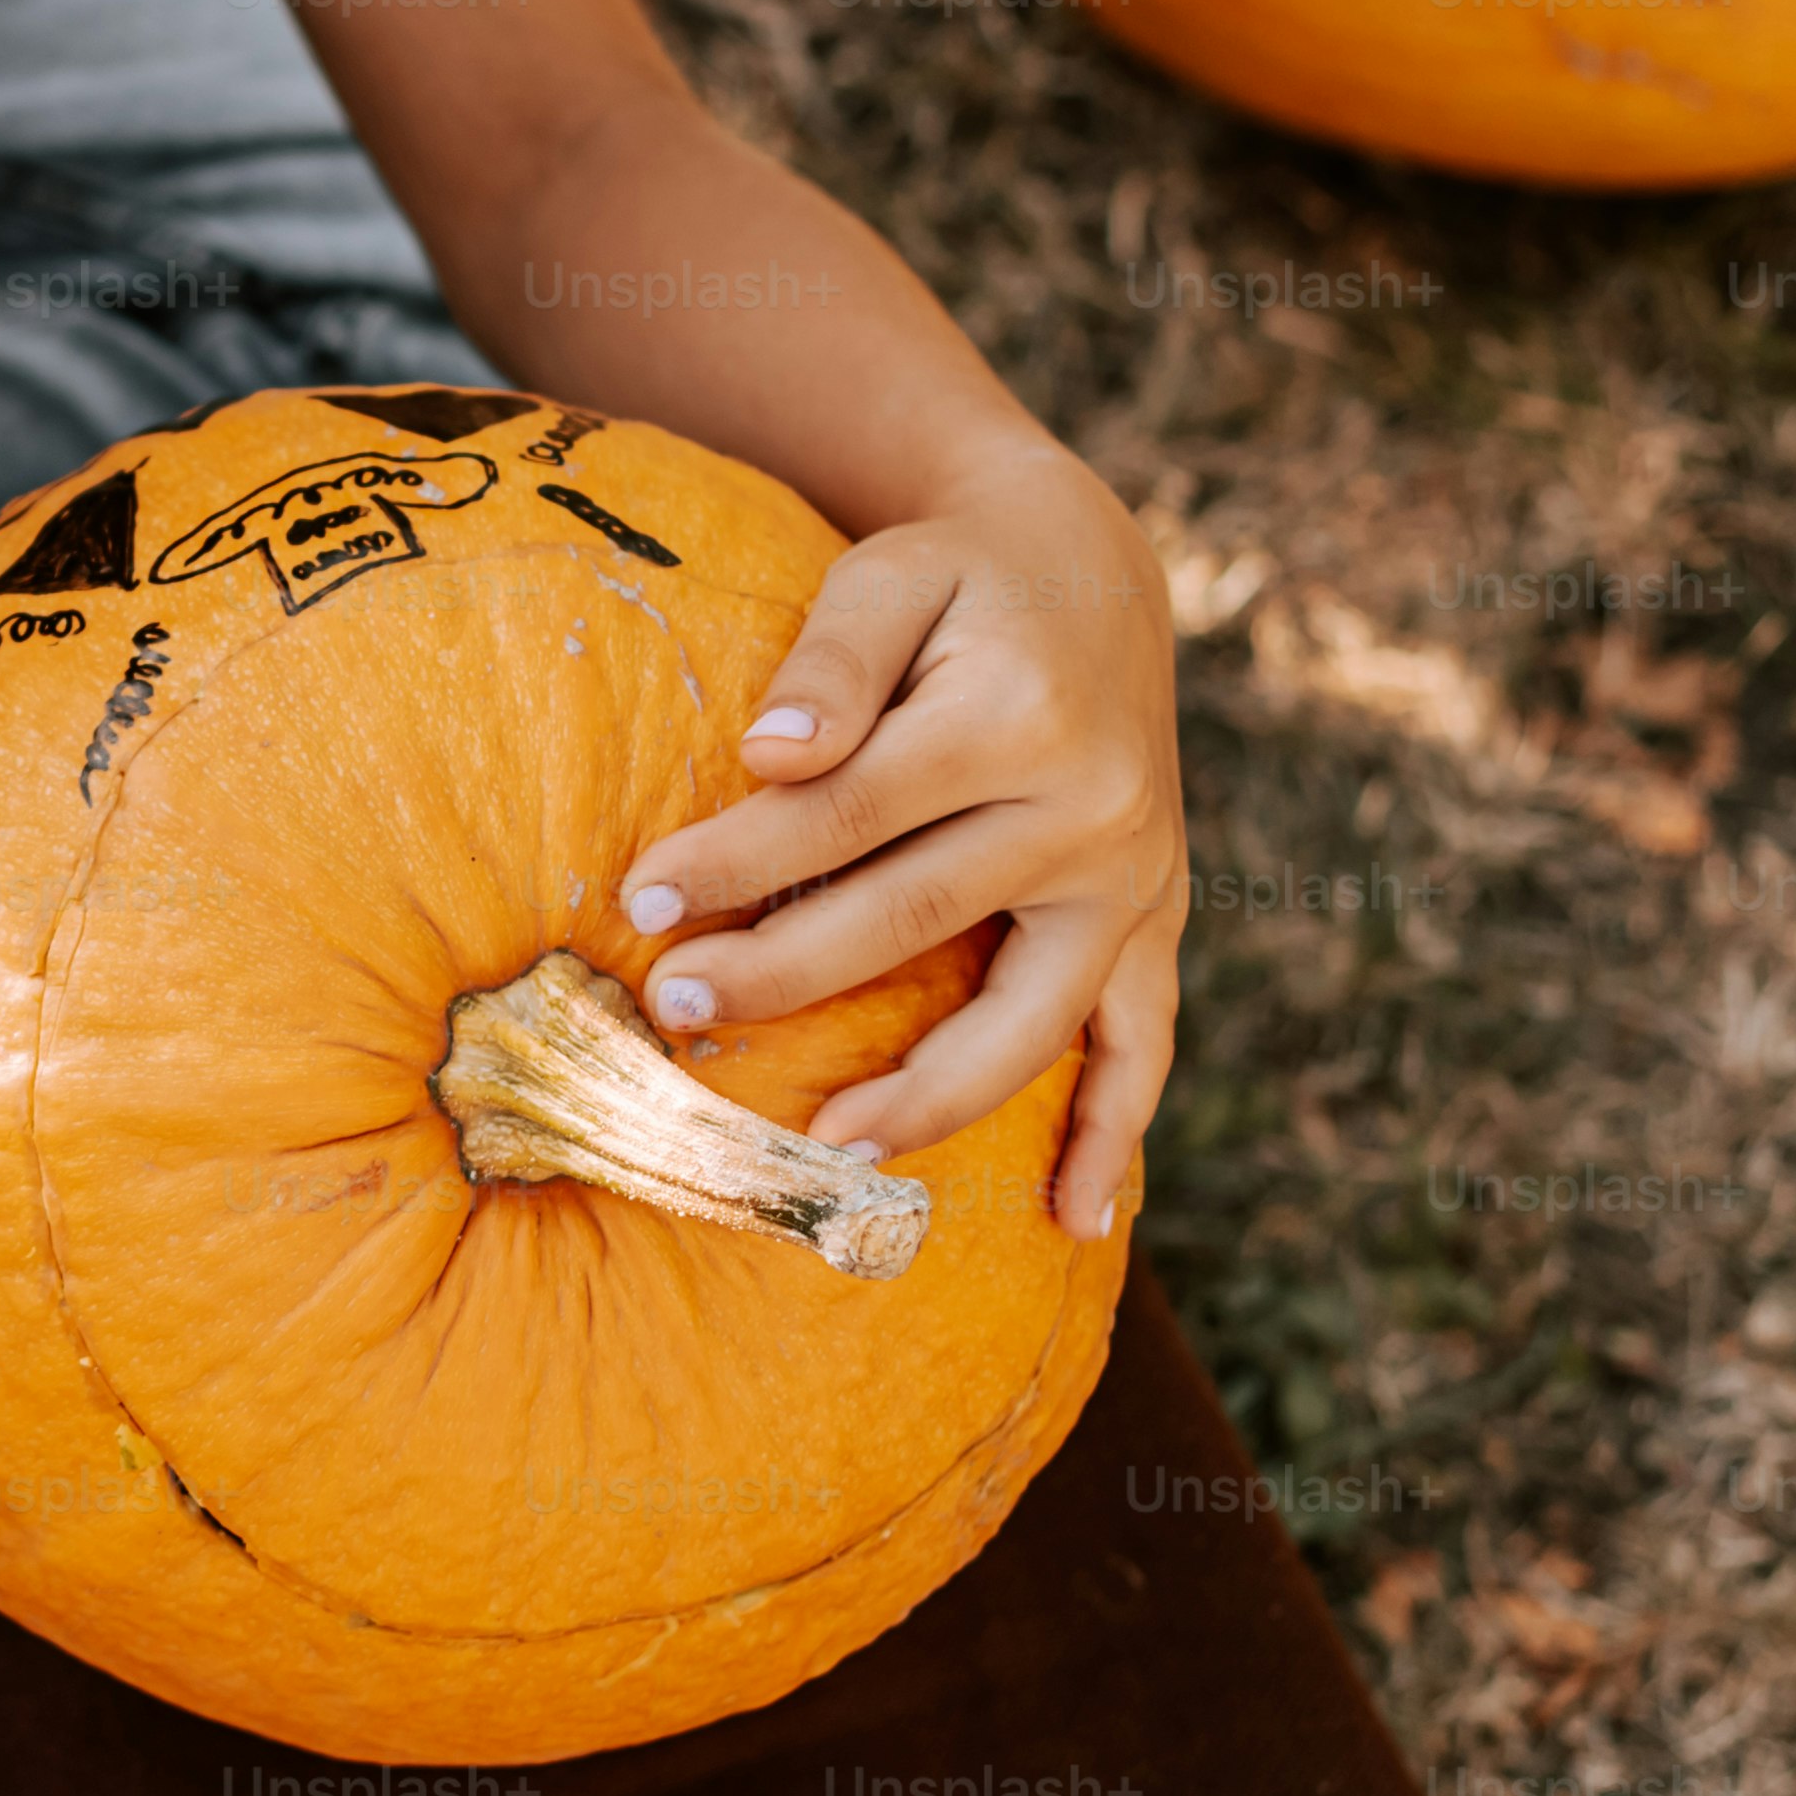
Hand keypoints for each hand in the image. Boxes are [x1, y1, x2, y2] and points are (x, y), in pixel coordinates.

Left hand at [614, 438, 1185, 1239]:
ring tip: (828, 1151)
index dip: (739, 862)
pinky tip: (1071, 1222)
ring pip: (1028, 1015)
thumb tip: (767, 756)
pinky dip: (1112, 1134)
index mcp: (1017, 718)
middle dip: (785, 977)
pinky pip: (1143, 1044)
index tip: (641, 902)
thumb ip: (831, 661)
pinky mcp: (1154, 918)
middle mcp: (1091, 810)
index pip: (848, 812)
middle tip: (673, 1014)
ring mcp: (1132, 879)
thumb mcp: (891, 575)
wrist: (1090, 573)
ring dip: (929, 1095)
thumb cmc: (959, 578)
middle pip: (917, 920)